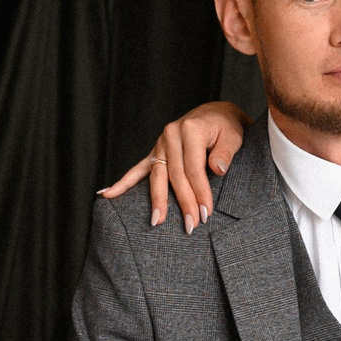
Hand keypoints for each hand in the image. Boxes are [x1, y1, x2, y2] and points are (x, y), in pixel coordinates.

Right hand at [100, 101, 247, 231]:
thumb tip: (216, 170)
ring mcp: (160, 144)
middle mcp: (171, 135)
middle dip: (183, 202)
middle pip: (175, 175)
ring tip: (156, 222)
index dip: (200, 192)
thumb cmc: (226, 127)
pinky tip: (107, 194)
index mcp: (190, 129)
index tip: (205, 213)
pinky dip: (123, 183)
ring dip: (157, 200)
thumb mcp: (233, 136)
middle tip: (189, 226)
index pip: (194, 168)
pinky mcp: (155, 151)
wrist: (215, 114)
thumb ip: (225, 153)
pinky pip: (137, 169)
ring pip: (157, 176)